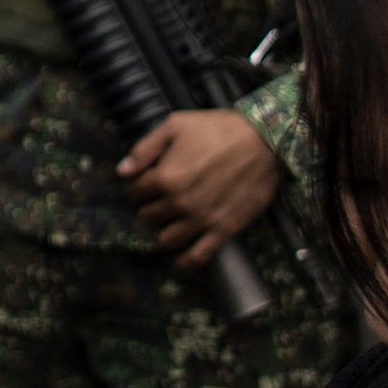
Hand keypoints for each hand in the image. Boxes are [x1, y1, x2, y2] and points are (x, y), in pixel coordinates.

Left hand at [117, 110, 278, 266]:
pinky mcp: (223, 230)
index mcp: (165, 177)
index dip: (138, 188)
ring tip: (171, 224)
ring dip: (164, 233)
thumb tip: (122, 171)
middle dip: (149, 209)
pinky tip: (181, 261)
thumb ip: (145, 149)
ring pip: (167, 240)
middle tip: (159, 202)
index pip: (135, 192)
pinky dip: (186, 262)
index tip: (146, 184)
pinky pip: (198, 256)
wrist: (265, 142)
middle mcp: (180, 202)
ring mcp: (201, 219)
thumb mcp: (176, 125)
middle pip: (148, 217)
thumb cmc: (220, 129)